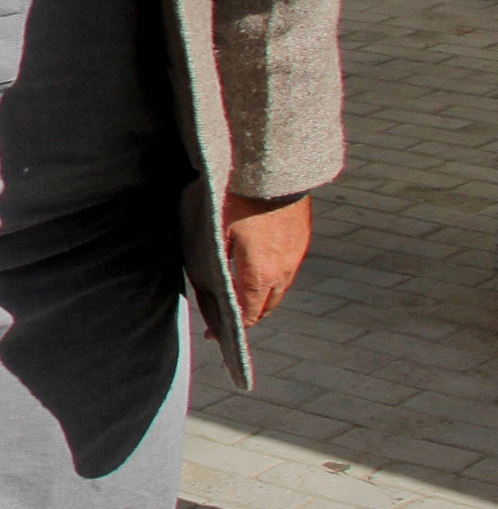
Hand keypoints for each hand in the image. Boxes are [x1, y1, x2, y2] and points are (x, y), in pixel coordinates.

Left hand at [221, 191, 311, 330]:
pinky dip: (272, 280)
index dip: (231, 329)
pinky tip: (258, 272)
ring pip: (279, 289)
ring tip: (243, 300)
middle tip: (228, 322)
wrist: (272, 170)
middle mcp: (283, 271)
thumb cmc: (235, 201)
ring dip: (262, 299)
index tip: (214, 337)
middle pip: (267, 307)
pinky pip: (286, 270)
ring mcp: (296, 256)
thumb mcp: (214, 235)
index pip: (248, 314)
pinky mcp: (301, 240)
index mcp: (260, 275)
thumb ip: (212, 266)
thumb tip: (208, 289)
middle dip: (248, 317)